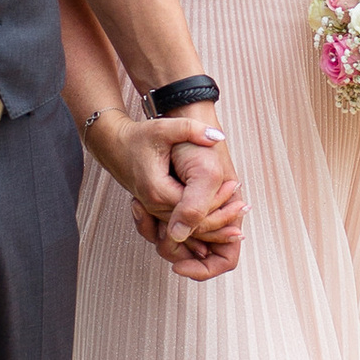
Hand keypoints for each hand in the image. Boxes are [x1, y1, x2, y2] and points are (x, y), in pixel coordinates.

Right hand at [83, 106, 244, 279]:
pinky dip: (199, 228)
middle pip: (193, 225)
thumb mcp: (165, 129)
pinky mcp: (156, 210)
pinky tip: (218, 230)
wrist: (114, 144)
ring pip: (187, 230)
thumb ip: (191, 131)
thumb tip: (216, 136)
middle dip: (220, 219)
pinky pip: (180, 226)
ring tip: (237, 222)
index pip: (194, 208)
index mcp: (158, 191)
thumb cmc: (138, 137)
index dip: (217, 201)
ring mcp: (154, 211)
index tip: (234, 186)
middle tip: (244, 208)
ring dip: (212, 228)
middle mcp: (155, 206)